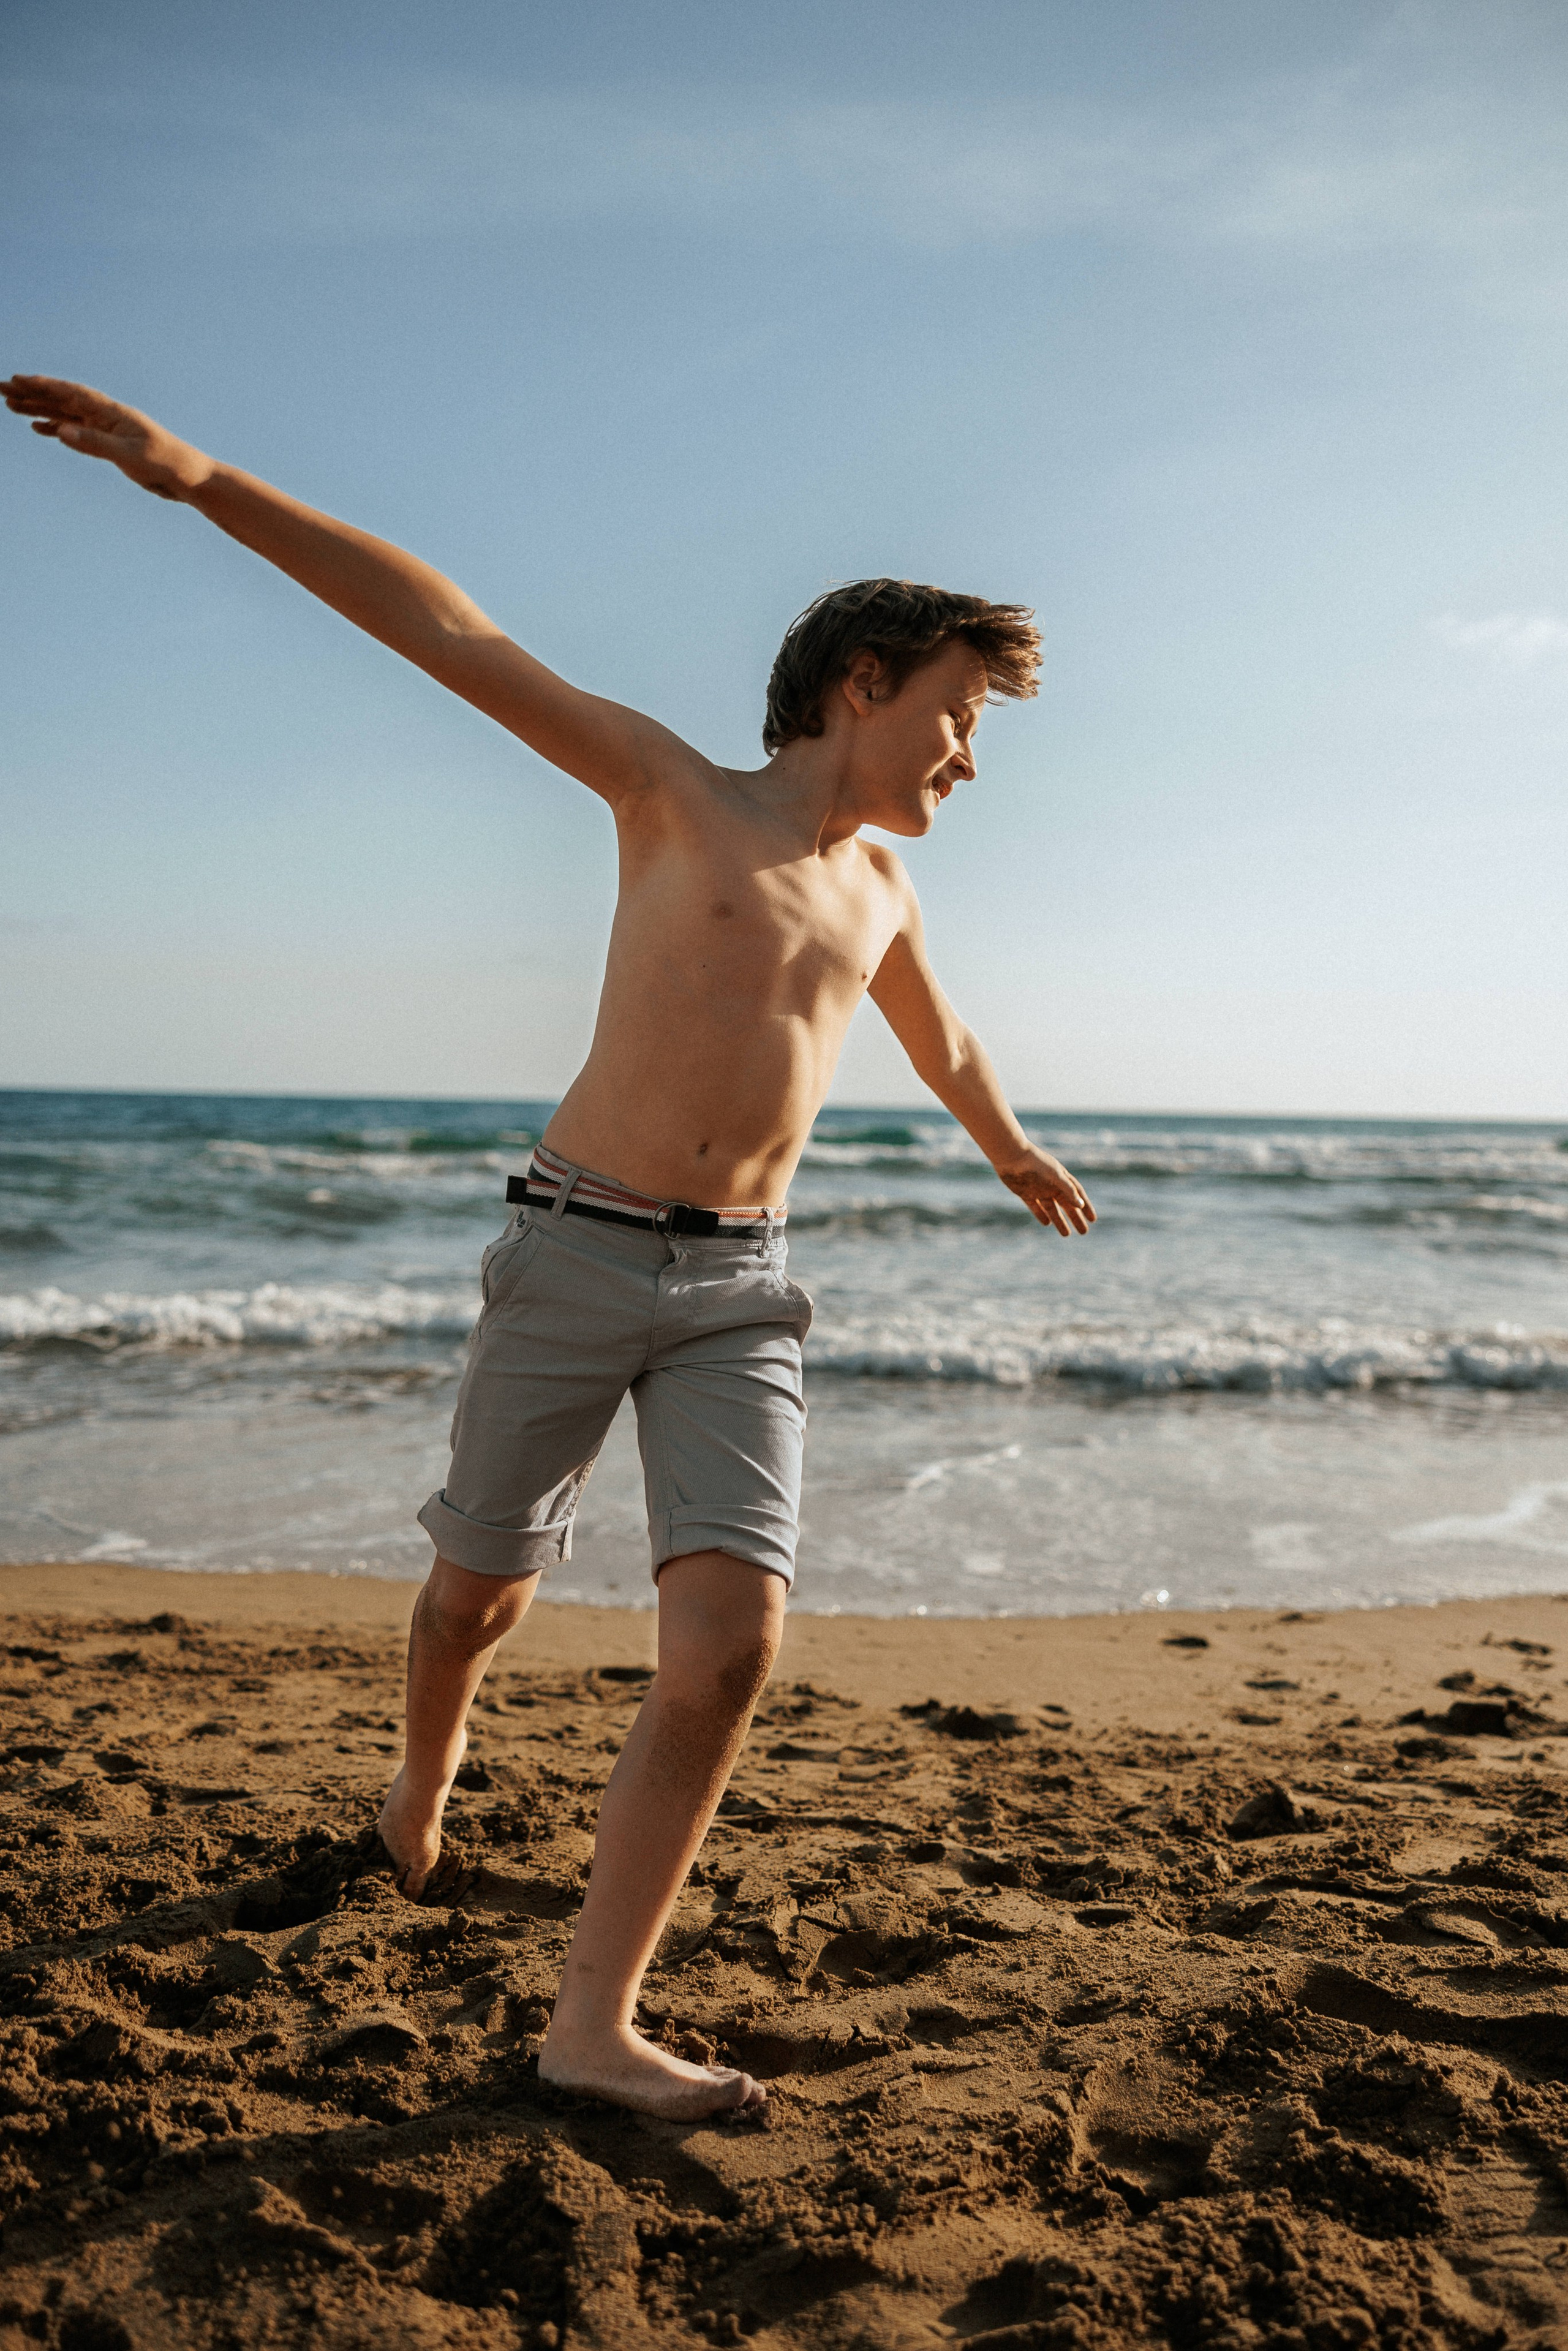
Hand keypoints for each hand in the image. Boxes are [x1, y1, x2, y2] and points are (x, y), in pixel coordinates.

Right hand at [1, 374, 212, 500]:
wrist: (189, 478)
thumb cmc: (166, 464)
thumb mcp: (129, 455)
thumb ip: (95, 443)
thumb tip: (61, 431)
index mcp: (112, 412)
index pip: (71, 393)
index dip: (44, 386)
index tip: (18, 380)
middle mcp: (107, 416)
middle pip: (63, 399)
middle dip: (32, 393)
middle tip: (2, 388)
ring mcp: (107, 429)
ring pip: (65, 415)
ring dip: (39, 409)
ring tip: (11, 405)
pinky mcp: (110, 445)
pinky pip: (76, 432)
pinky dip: (56, 428)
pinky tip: (39, 428)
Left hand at [993, 1144, 1095, 1236]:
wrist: (1011, 1156)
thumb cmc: (1036, 1163)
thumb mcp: (1055, 1176)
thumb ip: (1068, 1190)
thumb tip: (1080, 1204)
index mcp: (1061, 1178)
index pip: (1077, 1194)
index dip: (1085, 1206)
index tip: (1092, 1219)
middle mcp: (1051, 1185)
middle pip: (1067, 1205)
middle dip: (1076, 1218)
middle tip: (1084, 1232)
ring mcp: (1039, 1189)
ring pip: (1052, 1209)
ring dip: (1060, 1221)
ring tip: (1067, 1234)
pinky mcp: (1025, 1193)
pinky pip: (1036, 1207)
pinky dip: (1041, 1215)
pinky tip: (1047, 1224)